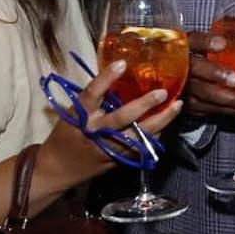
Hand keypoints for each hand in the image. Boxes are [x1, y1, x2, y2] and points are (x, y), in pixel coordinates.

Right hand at [46, 59, 182, 181]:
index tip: (122, 63)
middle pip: (121, 117)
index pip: (92, 93)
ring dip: (161, 121)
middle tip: (162, 92)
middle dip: (143, 105)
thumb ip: (95, 100)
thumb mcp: (74, 113)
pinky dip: (156, 135)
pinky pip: (141, 147)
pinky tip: (167, 123)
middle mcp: (95, 131)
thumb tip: (120, 75)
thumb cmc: (67, 135)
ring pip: (138, 135)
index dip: (106, 78)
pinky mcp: (118, 160)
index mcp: (81, 116)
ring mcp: (109, 147)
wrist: (58, 170)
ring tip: (177, 106)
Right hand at [183, 29, 234, 116]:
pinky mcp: (185, 105)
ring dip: (227, 101)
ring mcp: (180, 90)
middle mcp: (179, 69)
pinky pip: (206, 110)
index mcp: (184, 48)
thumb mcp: (198, 41)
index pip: (192, 41)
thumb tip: (232, 35)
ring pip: (201, 97)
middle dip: (216, 77)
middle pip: (195, 70)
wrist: (169, 73)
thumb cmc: (190, 54)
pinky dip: (226, 110)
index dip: (205, 43)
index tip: (221, 44)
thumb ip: (214, 37)